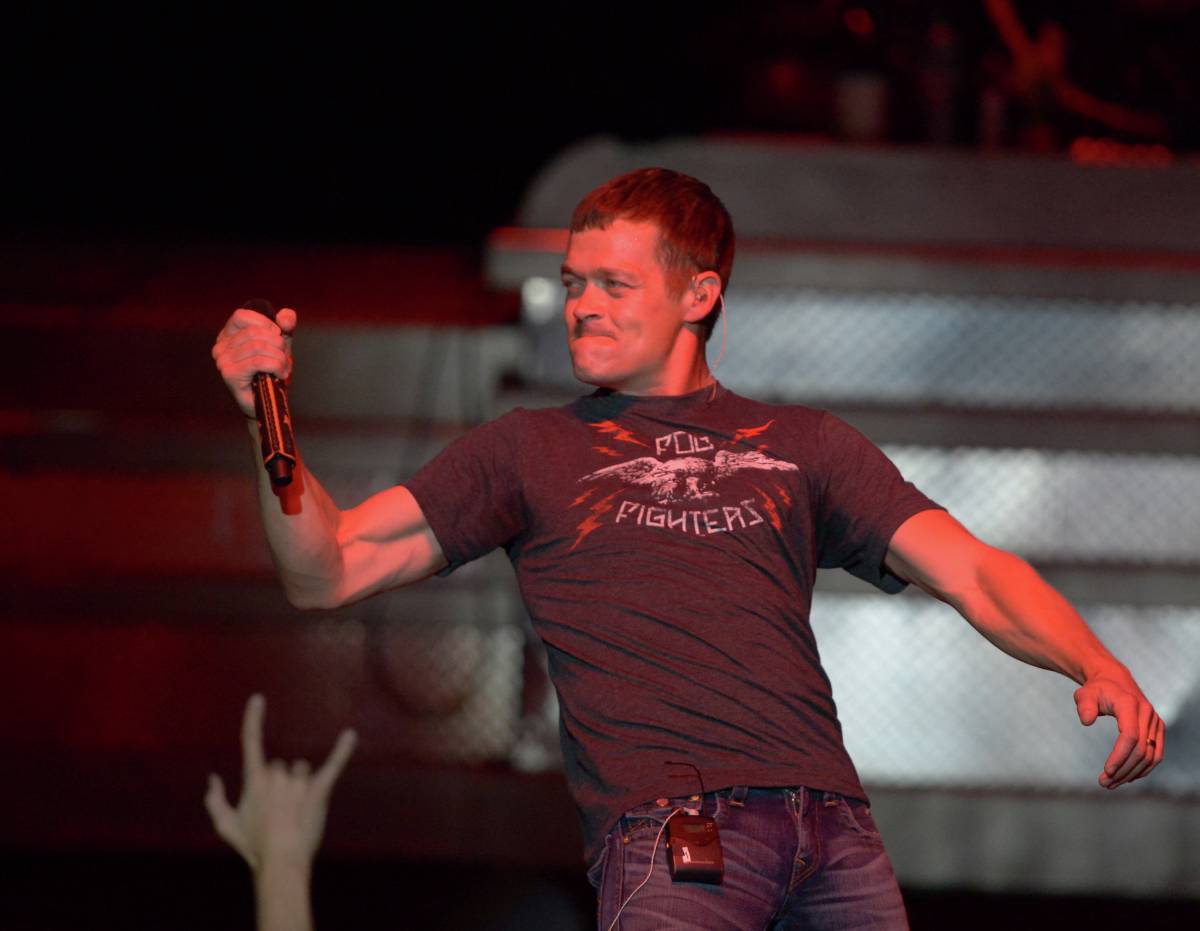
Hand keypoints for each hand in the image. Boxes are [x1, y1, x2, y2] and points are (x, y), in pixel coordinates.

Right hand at [205, 694, 356, 871]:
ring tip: (296, 812)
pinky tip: (350, 734)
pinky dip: (342, 749)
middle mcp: (276, 775)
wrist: (281, 861)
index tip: (258, 699)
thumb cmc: (253, 845)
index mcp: (254, 780)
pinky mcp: (319, 790)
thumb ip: (214, 801)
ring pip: (302, 771)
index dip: (253, 720)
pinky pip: (333, 765)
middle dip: (280, 785)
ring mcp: (298, 782)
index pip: (251, 742)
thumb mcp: (225, 826)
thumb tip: (212, 778)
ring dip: (300, 786)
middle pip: (281, 767)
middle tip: (279, 812)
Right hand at [211, 307, 296, 418]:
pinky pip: (258, 361)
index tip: (278, 336)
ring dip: (279, 357)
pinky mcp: (229, 374)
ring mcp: (222, 361)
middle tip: (285, 358)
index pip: (242, 316)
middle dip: (277, 344)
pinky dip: (275, 366)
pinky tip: (280, 375)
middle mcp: (220, 347)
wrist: (270, 403)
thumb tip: (286, 315)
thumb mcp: (281, 345)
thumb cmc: (272, 372)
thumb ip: (285, 327)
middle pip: (253, 332)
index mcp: (228, 335)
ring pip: (258, 346)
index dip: (265, 323)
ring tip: (284, 368)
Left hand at [1075, 674, 1163, 788]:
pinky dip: (1143, 769)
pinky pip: (1155, 754)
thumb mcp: (1084, 693)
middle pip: (1141, 750)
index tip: (1106, 771)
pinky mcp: (1158, 729)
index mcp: (1130, 704)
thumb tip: (1087, 721)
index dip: (1120, 756)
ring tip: (1111, 784)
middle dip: (1123, 770)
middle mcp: (1147, 713)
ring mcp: (1155, 722)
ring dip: (1132, 773)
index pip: (1130, 736)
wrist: (1114, 680)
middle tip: (1104, 783)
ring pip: (1151, 756)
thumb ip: (1084, 705)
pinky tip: (1126, 777)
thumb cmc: (1096, 689)